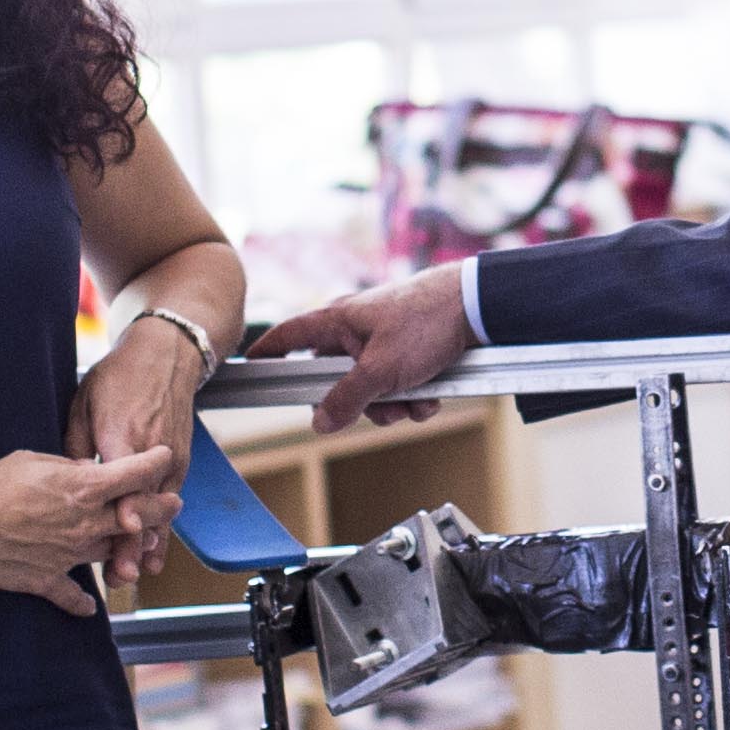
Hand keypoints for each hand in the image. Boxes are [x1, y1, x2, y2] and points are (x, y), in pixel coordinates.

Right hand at [0, 446, 180, 606]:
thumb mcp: (32, 461)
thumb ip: (66, 467)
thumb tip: (85, 470)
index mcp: (82, 489)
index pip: (133, 474)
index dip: (153, 463)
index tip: (164, 456)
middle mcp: (84, 524)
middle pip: (137, 518)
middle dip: (160, 509)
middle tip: (173, 504)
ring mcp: (69, 555)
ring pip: (111, 552)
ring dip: (126, 548)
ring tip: (137, 544)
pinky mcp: (48, 579)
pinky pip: (73, 596)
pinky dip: (81, 603)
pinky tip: (89, 607)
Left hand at [68, 316, 212, 582]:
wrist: (167, 355)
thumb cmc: (118, 377)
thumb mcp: (85, 403)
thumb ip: (76, 446)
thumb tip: (67, 480)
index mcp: (123, 433)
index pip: (127, 478)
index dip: (126, 505)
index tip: (123, 526)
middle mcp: (151, 450)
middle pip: (146, 504)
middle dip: (134, 542)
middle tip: (120, 574)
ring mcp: (170, 456)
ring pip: (160, 509)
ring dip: (148, 543)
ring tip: (135, 574)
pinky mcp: (180, 460)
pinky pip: (169, 499)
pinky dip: (161, 527)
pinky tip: (152, 553)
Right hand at [247, 266, 473, 429]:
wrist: (478, 307)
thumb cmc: (425, 322)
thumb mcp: (381, 369)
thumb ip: (347, 398)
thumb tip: (319, 423)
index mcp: (337, 322)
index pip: (289, 336)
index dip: (268, 352)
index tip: (252, 368)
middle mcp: (356, 331)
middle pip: (336, 379)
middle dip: (361, 404)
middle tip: (382, 408)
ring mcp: (383, 341)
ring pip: (371, 389)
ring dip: (394, 405)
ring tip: (416, 401)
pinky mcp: (409, 351)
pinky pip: (398, 385)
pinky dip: (414, 396)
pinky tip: (432, 396)